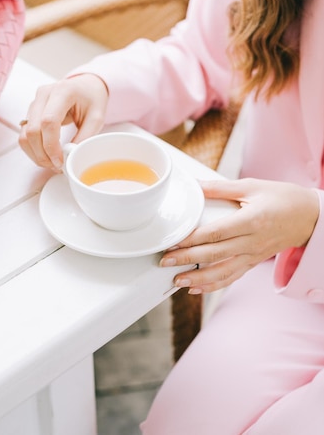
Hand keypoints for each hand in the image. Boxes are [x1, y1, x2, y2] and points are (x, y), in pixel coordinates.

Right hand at [19, 73, 108, 168]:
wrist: (85, 86)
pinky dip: (33, 148)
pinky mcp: (30, 111)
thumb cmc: (92, 99)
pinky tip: (46, 155)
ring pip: (25, 134)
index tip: (59, 161)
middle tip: (57, 166)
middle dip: (42, 153)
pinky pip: (24, 134)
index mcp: (63, 91)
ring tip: (52, 163)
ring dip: (35, 153)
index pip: (48, 121)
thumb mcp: (96, 118)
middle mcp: (44, 94)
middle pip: (33, 130)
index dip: (51, 145)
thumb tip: (70, 157)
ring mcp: (34, 102)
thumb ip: (85, 137)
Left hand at [160, 177, 318, 293]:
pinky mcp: (254, 262)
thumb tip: (195, 185)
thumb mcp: (251, 186)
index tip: (173, 242)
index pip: (215, 233)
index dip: (192, 240)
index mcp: (250, 221)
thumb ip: (220, 188)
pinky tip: (196, 289)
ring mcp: (253, 255)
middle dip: (187, 260)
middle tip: (164, 262)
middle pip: (214, 254)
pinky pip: (232, 277)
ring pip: (222, 272)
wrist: (310, 217)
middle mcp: (251, 242)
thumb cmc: (282, 198)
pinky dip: (213, 286)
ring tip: (176, 281)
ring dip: (198, 279)